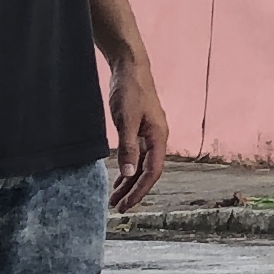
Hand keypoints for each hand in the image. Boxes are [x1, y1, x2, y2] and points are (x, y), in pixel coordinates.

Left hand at [108, 60, 169, 214]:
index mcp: (158, 137)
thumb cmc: (130, 90)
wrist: (130, 67)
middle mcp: (157, 138)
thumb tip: (130, 174)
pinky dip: (128, 169)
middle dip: (133, 191)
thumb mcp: (126, 120)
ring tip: (114, 197)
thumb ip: (128, 147)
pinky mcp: (139, 129)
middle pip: (147, 172)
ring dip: (129, 182)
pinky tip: (119, 178)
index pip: (152, 172)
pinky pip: (136, 156)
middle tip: (117, 207)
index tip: (126, 204)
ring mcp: (149, 134)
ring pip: (141, 165)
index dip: (140, 190)